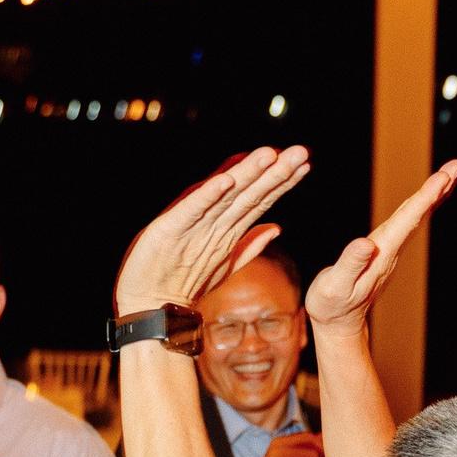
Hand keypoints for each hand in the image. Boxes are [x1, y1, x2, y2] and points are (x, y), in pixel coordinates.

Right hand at [115, 147, 310, 316]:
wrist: (151, 304)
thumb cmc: (180, 278)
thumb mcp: (222, 262)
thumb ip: (249, 244)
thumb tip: (277, 228)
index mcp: (225, 226)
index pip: (259, 199)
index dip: (281, 182)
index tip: (305, 164)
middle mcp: (212, 221)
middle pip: (248, 192)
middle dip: (274, 171)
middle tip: (300, 151)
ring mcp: (192, 223)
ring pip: (225, 196)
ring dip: (247, 174)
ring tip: (270, 154)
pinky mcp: (169, 229)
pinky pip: (193, 211)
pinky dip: (209, 196)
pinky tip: (225, 181)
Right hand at [304, 160, 456, 331]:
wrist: (339, 325)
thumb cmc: (331, 306)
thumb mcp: (335, 286)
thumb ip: (350, 264)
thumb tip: (365, 243)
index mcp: (381, 254)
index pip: (408, 221)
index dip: (425, 197)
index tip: (443, 178)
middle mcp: (391, 250)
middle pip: (419, 215)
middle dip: (438, 189)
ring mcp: (391, 251)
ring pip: (416, 217)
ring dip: (434, 194)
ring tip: (451, 174)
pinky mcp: (386, 251)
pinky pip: (408, 222)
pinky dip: (420, 205)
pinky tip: (427, 197)